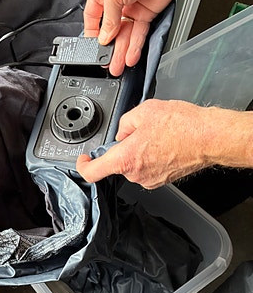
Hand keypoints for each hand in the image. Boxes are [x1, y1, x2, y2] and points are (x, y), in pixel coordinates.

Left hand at [76, 99, 251, 188]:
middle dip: (123, 147)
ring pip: (134, 164)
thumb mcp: (143, 111)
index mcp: (125, 159)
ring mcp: (150, 180)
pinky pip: (148, 168)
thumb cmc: (181, 126)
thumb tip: (122, 132)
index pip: (93, 173)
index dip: (83, 166)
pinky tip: (165, 144)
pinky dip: (152, 157)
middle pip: (117, 163)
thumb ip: (124, 124)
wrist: (209, 138)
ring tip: (158, 136)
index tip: (84, 160)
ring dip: (139, 151)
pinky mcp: (162, 180)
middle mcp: (135, 174)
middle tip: (140, 131)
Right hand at [84, 0, 218, 75]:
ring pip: (124, 35)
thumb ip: (108, 19)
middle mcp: (116, 1)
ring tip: (117, 66)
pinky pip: (138, 34)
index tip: (92, 49)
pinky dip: (135, 46)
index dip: (92, 35)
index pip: (93, 18)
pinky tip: (130, 56)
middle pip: (110, 31)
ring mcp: (131, 9)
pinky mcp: (145, 14)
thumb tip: (104, 38)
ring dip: (121, 51)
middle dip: (109, 48)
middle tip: (106, 63)